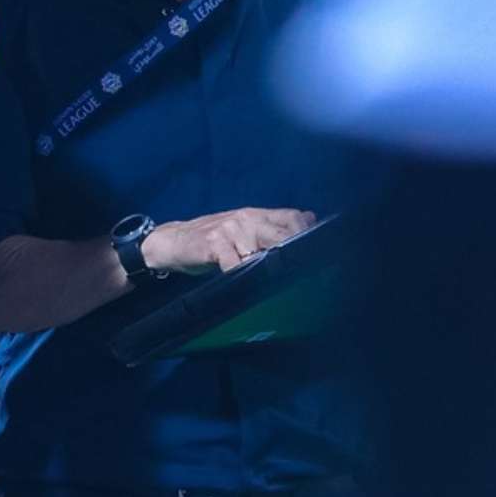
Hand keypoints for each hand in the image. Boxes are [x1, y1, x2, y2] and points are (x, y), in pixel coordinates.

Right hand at [141, 207, 315, 275]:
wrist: (172, 241)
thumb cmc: (212, 240)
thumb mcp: (243, 229)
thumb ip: (271, 226)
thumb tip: (309, 219)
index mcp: (255, 214)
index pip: (290, 217)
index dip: (308, 232)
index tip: (323, 250)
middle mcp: (245, 219)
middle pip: (281, 233)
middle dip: (296, 252)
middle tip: (310, 271)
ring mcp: (229, 231)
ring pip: (260, 251)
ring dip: (271, 268)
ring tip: (282, 281)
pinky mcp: (214, 245)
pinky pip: (235, 264)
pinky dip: (242, 274)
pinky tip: (247, 282)